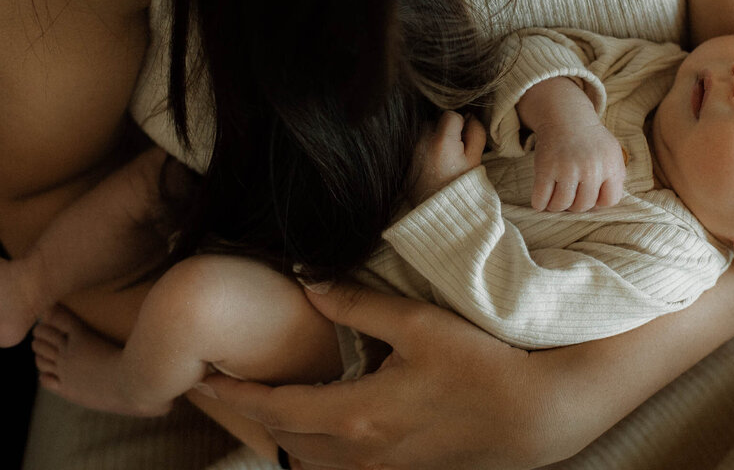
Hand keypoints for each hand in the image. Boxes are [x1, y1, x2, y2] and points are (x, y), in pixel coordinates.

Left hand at [201, 283, 571, 469]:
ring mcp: (381, 467)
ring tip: (262, 406)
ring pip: (309, 460)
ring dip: (280, 435)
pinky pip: (338, 467)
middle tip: (219, 390)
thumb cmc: (480, 364)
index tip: (199, 380)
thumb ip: (358, 304)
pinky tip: (316, 428)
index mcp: (355, 414)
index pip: (275, 407)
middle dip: (249, 415)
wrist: (534, 415)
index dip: (234, 395)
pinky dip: (313, 449)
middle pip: (284, 439)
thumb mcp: (417, 323)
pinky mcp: (402, 469)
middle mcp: (359, 451)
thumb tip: (308, 283)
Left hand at [410, 111, 485, 202]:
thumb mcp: (475, 160)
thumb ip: (476, 134)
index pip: (450, 115)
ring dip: (434, 140)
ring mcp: (412, 152)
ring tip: (444, 159)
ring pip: (425, 134)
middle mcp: (422, 142)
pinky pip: (418, 147)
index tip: (464, 140)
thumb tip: (470, 117)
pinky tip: (435, 166)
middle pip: (435, 122)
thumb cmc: (461, 188)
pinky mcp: (407, 161)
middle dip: (446, 131)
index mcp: (442, 141)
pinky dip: (427, 151)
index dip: (460, 124)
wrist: (439, 214)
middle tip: (455, 151)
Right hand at [530, 120, 625, 211]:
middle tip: (570, 197)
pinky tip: (540, 201)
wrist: (566, 117)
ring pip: (561, 205)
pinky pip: (541, 198)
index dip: (599, 202)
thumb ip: (616, 176)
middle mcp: (590, 169)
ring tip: (555, 200)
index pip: (609, 201)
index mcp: (610, 166)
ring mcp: (567, 169)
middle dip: (576, 205)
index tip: (590, 196)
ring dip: (556, 206)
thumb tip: (606, 202)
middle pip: (583, 205)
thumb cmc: (590, 139)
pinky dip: (539, 203)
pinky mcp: (546, 168)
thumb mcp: (612, 153)